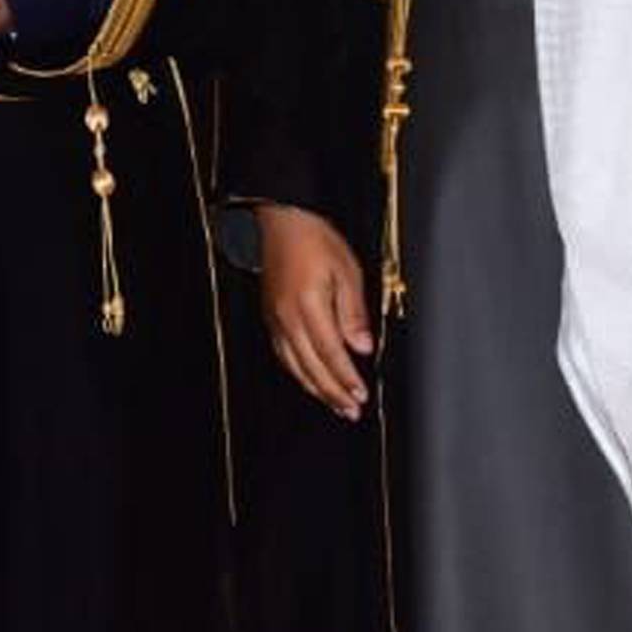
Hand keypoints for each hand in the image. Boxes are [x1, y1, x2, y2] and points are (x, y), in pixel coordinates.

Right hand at [257, 202, 376, 421]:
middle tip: (351, 411)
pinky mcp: (270, 317)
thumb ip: (353, 312)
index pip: (331, 353)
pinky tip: (310, 380)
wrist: (281, 220)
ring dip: (316, 389)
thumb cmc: (314, 239)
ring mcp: (275, 319)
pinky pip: (283, 354)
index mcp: (308, 306)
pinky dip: (298, 373)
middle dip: (333, 393)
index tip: (361, 394)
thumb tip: (362, 346)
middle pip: (312, 367)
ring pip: (295, 366)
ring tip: (335, 404)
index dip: (347, 378)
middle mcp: (287, 318)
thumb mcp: (347, 270)